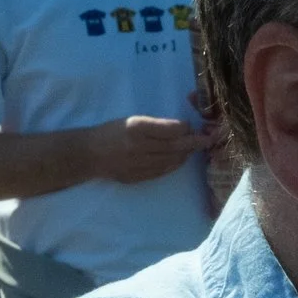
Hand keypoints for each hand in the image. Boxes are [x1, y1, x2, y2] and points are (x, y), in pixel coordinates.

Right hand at [89, 115, 214, 183]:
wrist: (89, 154)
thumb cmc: (112, 132)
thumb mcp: (132, 120)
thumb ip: (156, 126)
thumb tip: (182, 130)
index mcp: (136, 128)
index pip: (171, 129)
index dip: (185, 128)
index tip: (190, 126)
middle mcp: (139, 147)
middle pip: (175, 147)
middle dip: (194, 143)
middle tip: (208, 140)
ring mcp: (138, 164)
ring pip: (172, 160)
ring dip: (185, 154)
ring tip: (192, 148)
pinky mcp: (138, 177)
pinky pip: (163, 170)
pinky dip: (174, 163)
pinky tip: (179, 158)